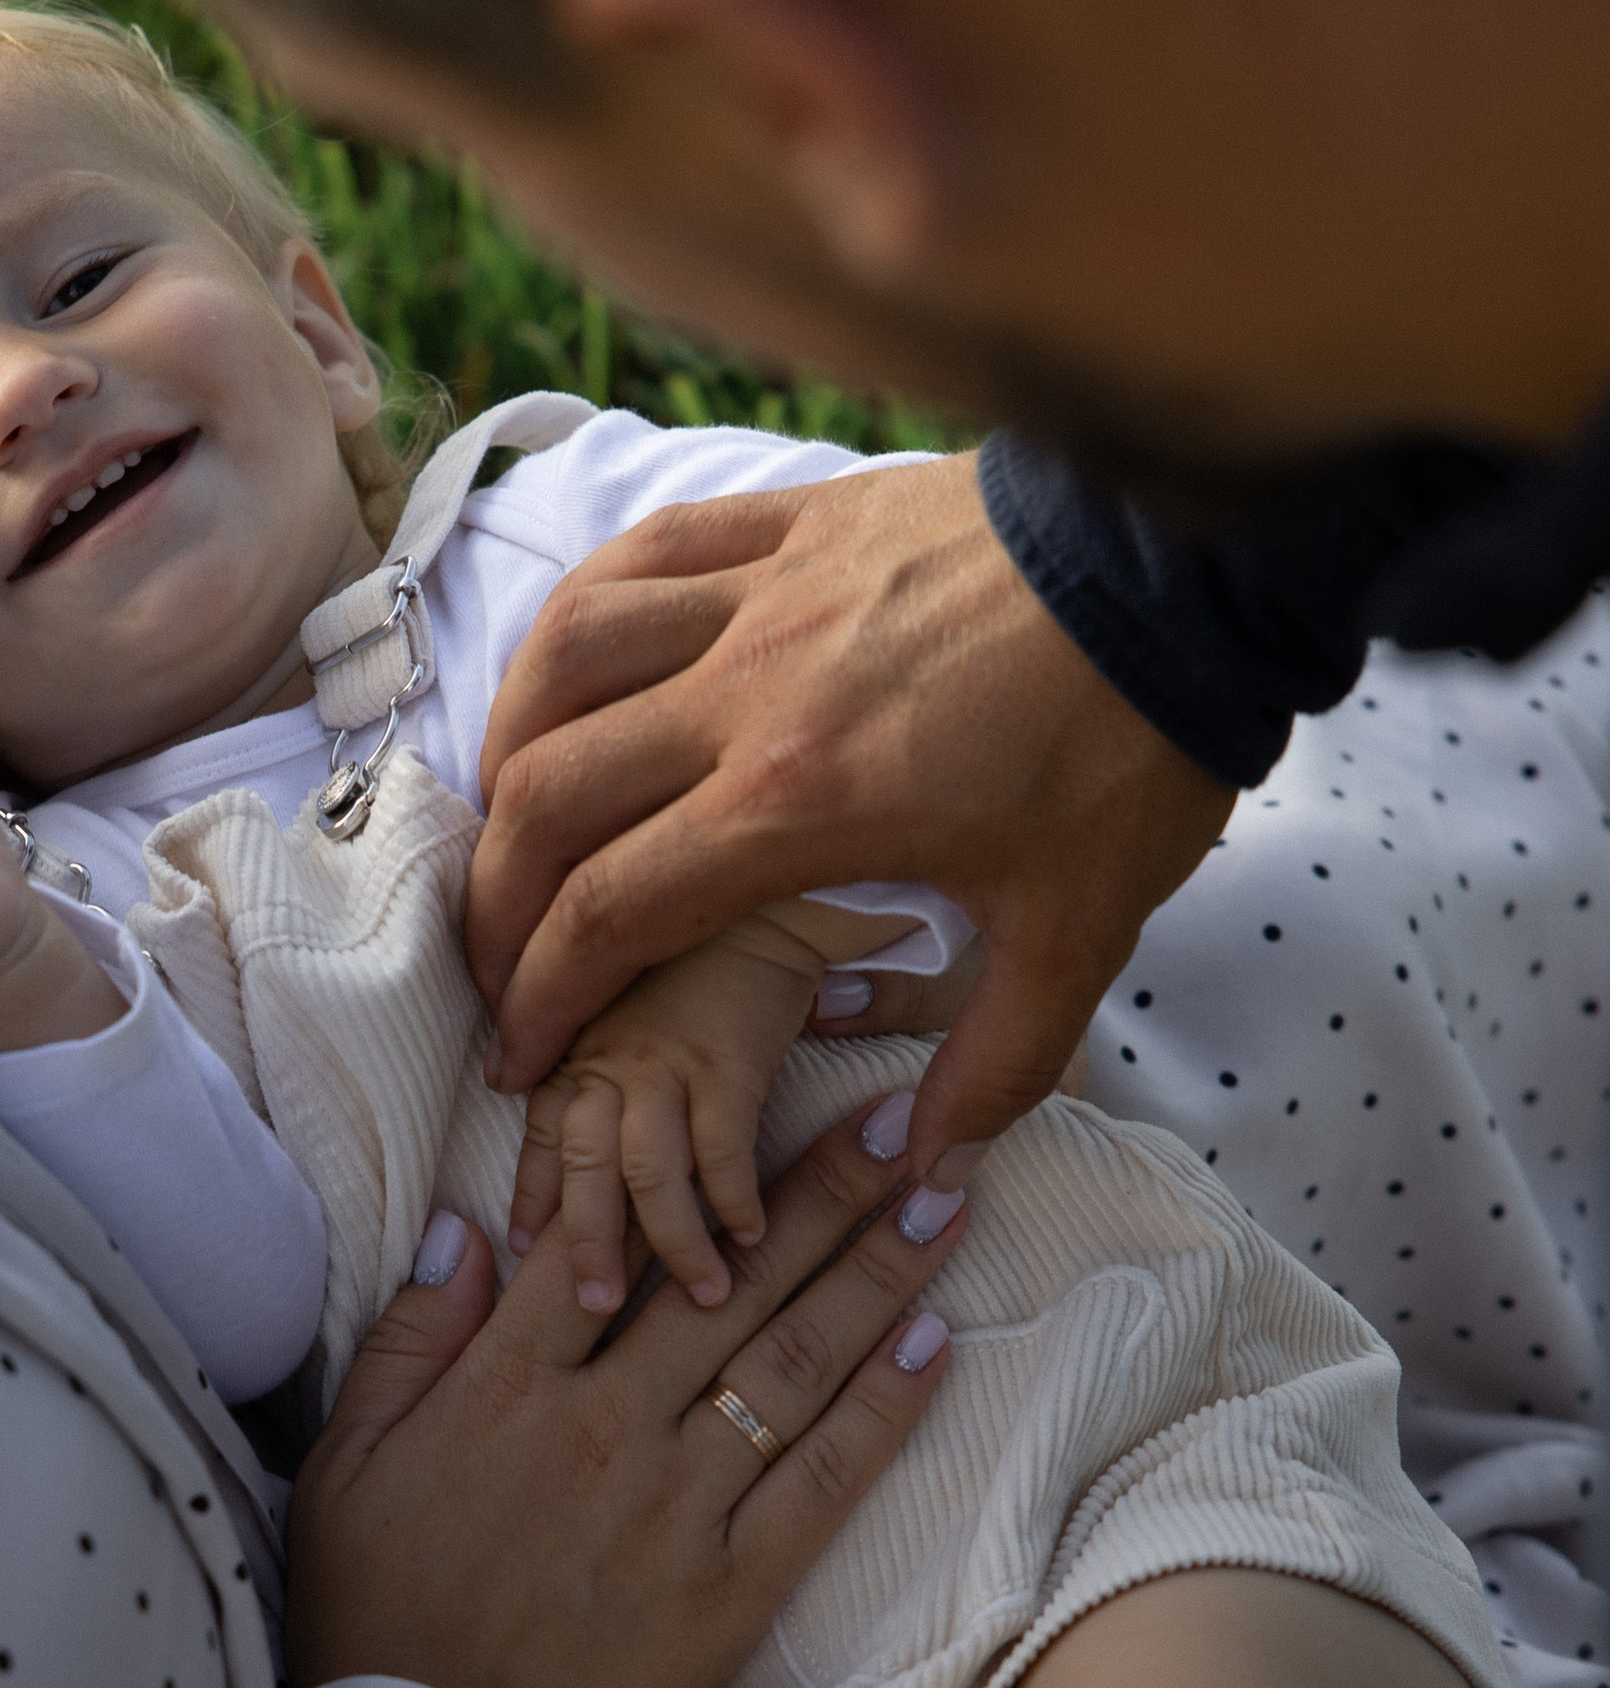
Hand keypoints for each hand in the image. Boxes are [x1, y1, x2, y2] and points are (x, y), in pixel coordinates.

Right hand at [287, 1103, 968, 1687]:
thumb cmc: (373, 1618)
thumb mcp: (346, 1466)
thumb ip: (409, 1341)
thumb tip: (466, 1226)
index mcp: (505, 1384)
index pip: (611, 1239)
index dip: (688, 1159)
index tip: (758, 1096)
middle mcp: (604, 1425)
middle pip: (732, 1279)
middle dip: (826, 1192)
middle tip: (906, 1119)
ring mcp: (675, 1506)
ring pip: (793, 1361)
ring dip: (878, 1273)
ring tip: (944, 1197)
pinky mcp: (727, 1589)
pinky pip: (820, 1479)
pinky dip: (882, 1406)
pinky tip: (934, 1340)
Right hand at [466, 451, 1232, 1186]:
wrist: (1192, 567)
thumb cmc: (1131, 746)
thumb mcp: (1080, 932)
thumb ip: (997, 1060)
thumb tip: (927, 1165)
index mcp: (800, 804)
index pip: (610, 910)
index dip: (540, 995)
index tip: (518, 1054)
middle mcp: (746, 694)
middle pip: (549, 794)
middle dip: (494, 899)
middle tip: (496, 962)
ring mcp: (761, 595)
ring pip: (565, 658)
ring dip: (511, 744)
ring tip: (510, 812)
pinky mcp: (792, 523)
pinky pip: (641, 559)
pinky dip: (578, 619)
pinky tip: (570, 666)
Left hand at [507, 922, 816, 1312]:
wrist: (763, 886)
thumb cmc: (701, 941)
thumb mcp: (630, 991)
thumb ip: (601, 1045)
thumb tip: (571, 1098)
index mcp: (580, 1043)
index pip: (545, 1134)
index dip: (533, 1197)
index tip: (524, 1253)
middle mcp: (609, 1057)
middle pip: (582, 1167)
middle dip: (584, 1244)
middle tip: (597, 1306)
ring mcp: (666, 1060)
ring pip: (647, 1173)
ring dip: (671, 1242)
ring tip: (702, 1297)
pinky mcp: (728, 1060)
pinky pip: (723, 1150)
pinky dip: (735, 1200)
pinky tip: (754, 1237)